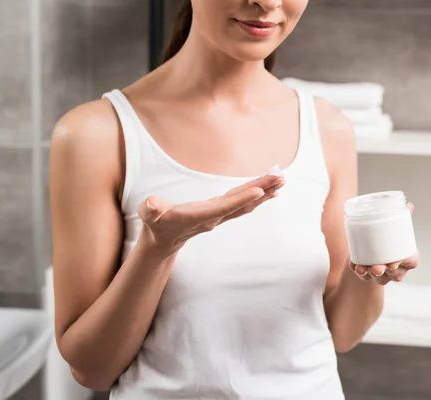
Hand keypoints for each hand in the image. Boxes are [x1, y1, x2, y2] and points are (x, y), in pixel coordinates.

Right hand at [137, 175, 284, 254]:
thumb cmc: (156, 223)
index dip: (241, 199)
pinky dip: (258, 195)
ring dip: (264, 191)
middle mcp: (215, 217)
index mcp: (199, 216)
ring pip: (246, 202)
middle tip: (280, 178)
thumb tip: (151, 205)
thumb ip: (151, 210)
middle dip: (261, 190)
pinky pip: (244, 202)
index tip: (259, 190)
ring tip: (281, 180)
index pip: (224, 207)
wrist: (164, 239)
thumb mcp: (149, 215)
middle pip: (242, 203)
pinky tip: (271, 190)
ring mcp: (220, 215)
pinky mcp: (222, 212)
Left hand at [350, 202, 418, 284]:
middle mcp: (397, 269)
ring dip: (369, 274)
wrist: (373, 248)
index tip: (394, 262)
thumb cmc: (387, 237)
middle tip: (377, 267)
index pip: (411, 262)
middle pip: (395, 274)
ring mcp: (384, 275)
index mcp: (408, 257)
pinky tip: (353, 265)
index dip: (404, 263)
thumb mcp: (393, 227)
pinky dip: (358, 270)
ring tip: (361, 268)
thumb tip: (409, 205)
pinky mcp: (369, 276)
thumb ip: (399, 217)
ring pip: (379, 278)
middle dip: (385, 271)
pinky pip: (364, 276)